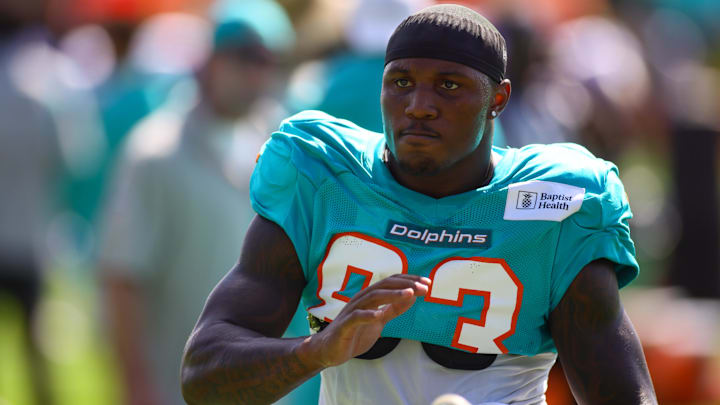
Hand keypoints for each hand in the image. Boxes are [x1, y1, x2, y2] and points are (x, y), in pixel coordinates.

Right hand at [300, 274, 429, 367]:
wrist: (329, 350)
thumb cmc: (354, 333)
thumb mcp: (379, 320)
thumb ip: (393, 309)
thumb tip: (412, 296)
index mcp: (370, 297)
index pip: (391, 282)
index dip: (409, 280)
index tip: (428, 283)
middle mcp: (361, 300)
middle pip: (384, 286)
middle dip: (405, 285)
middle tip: (424, 288)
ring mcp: (352, 311)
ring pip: (372, 297)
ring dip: (391, 295)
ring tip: (409, 294)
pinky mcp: (344, 326)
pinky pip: (356, 317)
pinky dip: (368, 315)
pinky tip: (380, 315)